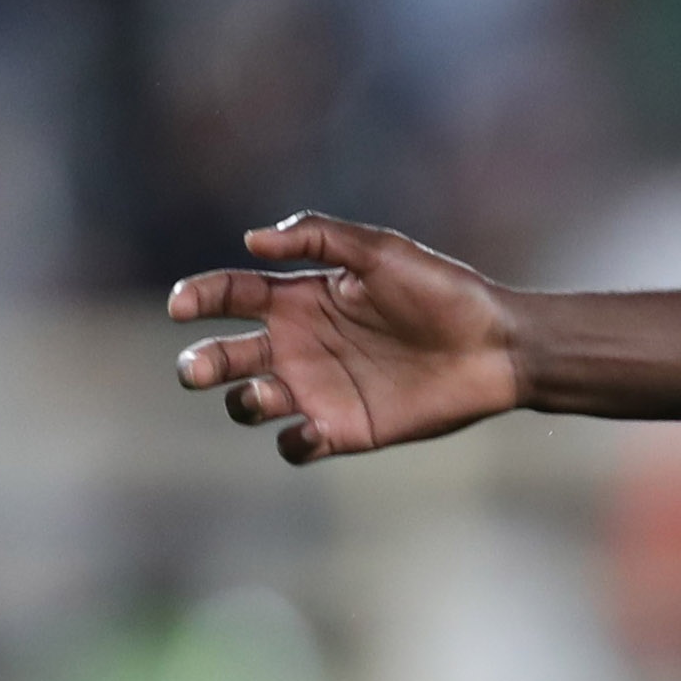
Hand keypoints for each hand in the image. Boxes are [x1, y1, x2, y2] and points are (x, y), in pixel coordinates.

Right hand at [168, 215, 527, 463]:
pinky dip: (291, 442)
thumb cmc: (444, 292)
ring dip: (242, 402)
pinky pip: (296, 446)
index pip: (229, 295)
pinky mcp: (346, 428)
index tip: (182, 306)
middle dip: (200, 363)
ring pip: (249, 403)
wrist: (497, 347)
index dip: (197, 298)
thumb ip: (318, 235)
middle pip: (225, 357)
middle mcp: (300, 346)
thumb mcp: (381, 250)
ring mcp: (319, 390)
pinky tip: (312, 429)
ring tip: (266, 394)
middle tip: (199, 369)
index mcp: (300, 299)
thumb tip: (251, 241)